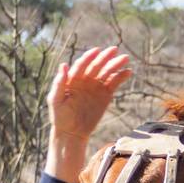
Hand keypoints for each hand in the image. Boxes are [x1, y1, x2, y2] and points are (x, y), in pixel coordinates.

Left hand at [45, 46, 131, 182]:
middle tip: (115, 50)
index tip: (97, 51)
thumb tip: (64, 65)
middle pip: (97, 65)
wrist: (71, 132)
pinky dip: (121, 77)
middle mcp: (85, 80)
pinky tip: (128, 72)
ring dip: (116, 65)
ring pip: (107, 72)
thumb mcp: (55, 100)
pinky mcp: (105, 95)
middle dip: (106, 57)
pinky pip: (114, 84)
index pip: (82, 64)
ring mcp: (96, 87)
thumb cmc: (60, 116)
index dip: (89, 57)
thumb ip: (59, 83)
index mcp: (73, 78)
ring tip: (125, 58)